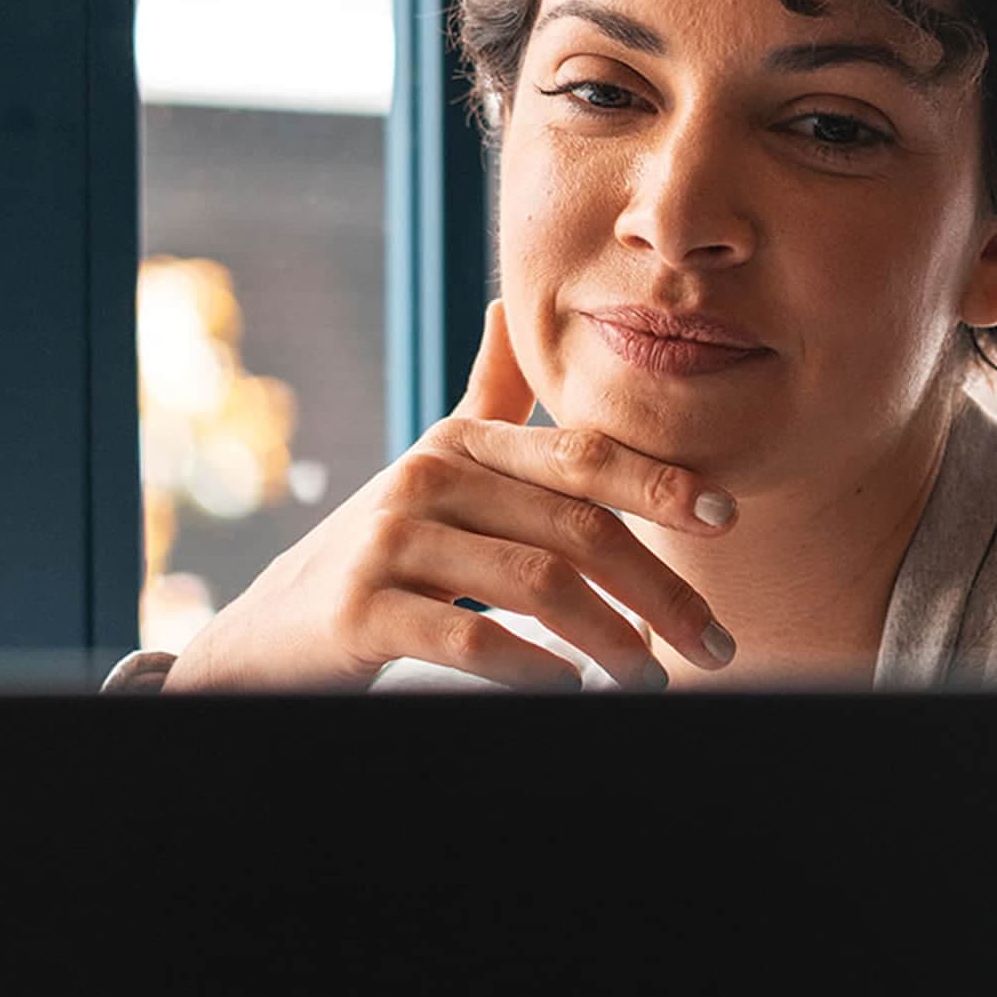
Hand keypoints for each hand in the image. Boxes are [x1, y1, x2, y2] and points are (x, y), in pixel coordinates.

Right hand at [162, 301, 737, 691]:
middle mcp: (427, 479)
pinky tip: (573, 689)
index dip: (659, 480)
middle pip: (575, 527)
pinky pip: (471, 638)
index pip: (579, 455)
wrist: (268, 635)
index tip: (727, 516)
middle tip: (712, 642)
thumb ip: (485, 401)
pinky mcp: (361, 610)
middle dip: (659, 588)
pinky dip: (536, 667)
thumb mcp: (433, 468)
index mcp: (460, 445)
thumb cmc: (378, 553)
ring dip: (613, 638)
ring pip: (538, 583)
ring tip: (653, 678)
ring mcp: (390, 543)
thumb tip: (506, 307)